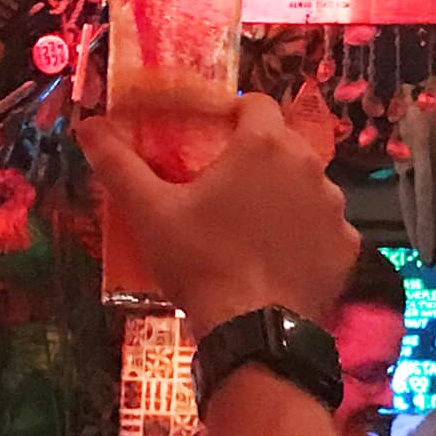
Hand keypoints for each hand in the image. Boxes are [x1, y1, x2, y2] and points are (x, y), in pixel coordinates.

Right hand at [79, 94, 355, 337]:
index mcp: (264, 144)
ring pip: (307, 185)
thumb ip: (118, 164)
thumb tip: (87, 127)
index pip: (257, 103)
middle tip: (224, 187)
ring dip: (285, 194)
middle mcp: (309, 166)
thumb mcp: (149, 212)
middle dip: (258, 156)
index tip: (212, 137)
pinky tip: (279, 258)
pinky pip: (325, 228)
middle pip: (284, 143)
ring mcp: (335, 207)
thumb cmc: (200, 262)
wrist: (254, 332)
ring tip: (251, 226)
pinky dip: (305, 236)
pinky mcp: (348, 246)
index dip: (234, 115)